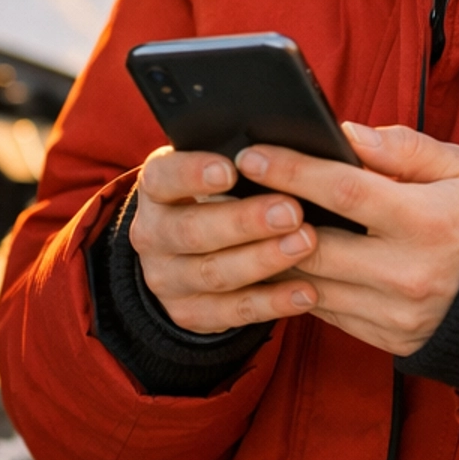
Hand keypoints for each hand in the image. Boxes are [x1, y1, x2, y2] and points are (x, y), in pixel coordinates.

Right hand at [129, 146, 319, 332]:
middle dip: (245, 221)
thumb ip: (242, 161)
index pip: (164, 178)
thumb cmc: (217, 196)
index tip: (231, 169)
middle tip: (291, 210)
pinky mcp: (189, 313)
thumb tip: (293, 146)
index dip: (193, 174)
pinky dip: (272, 303)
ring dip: (264, 259)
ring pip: (215, 273)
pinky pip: (232, 312)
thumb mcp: (214, 171)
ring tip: (306, 243)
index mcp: (157, 189)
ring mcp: (166, 279)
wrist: (184, 253)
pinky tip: (306, 291)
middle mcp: (152, 235)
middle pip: (193, 230)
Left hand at [239, 123, 458, 357]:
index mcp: (428, 222)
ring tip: (241, 225)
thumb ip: (405, 148)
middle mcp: (409, 274)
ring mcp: (396, 314)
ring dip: (270, 257)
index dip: (294, 171)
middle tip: (227, 191)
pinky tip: (276, 259)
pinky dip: (298, 286)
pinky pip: (325, 312)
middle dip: (265, 219)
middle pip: (316, 247)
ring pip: (311, 286)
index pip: (346, 191)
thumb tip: (347, 133)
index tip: (253, 155)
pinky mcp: (387, 339)